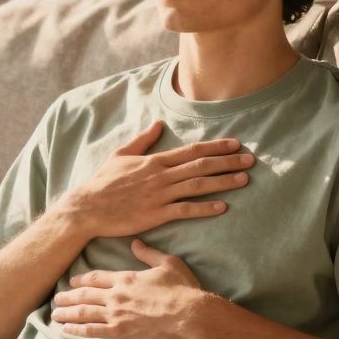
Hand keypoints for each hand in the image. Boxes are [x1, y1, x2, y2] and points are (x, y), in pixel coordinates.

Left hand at [50, 238, 212, 338]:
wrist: (191, 315)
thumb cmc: (183, 289)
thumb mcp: (168, 263)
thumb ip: (149, 253)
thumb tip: (135, 242)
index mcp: (126, 278)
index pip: (97, 278)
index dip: (82, 280)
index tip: (72, 281)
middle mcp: (116, 295)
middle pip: (85, 295)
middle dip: (68, 296)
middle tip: (56, 299)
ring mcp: (116, 314)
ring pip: (84, 312)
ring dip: (67, 313)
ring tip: (55, 315)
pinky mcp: (120, 333)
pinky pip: (92, 331)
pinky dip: (77, 330)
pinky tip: (66, 331)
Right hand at [54, 119, 253, 239]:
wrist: (88, 207)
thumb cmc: (103, 182)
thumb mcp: (121, 154)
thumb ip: (142, 140)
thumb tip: (158, 124)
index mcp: (155, 160)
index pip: (191, 150)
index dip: (216, 147)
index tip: (236, 144)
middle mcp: (161, 175)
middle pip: (201, 165)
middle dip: (228, 162)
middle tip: (251, 160)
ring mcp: (159, 195)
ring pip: (198, 185)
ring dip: (223, 182)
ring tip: (244, 180)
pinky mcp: (156, 214)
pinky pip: (185, 210)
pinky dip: (205, 208)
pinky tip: (222, 207)